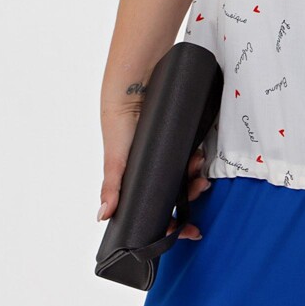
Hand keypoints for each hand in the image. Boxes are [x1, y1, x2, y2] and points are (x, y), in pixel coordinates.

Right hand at [98, 104, 210, 240]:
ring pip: (189, 172)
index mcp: (137, 172)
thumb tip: (102, 215)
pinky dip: (201, 157)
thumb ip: (112, 184)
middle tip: (199, 190)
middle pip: (177, 191)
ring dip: (196, 177)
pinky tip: (202, 156)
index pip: (156, 205)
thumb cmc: (119, 112)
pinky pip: (198, 149)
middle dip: (190, 196)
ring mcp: (172, 146)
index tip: (186, 232)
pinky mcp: (185, 130)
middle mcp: (155, 161)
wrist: (138, 73)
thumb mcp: (116, 151)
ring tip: (199, 169)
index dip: (170, 222)